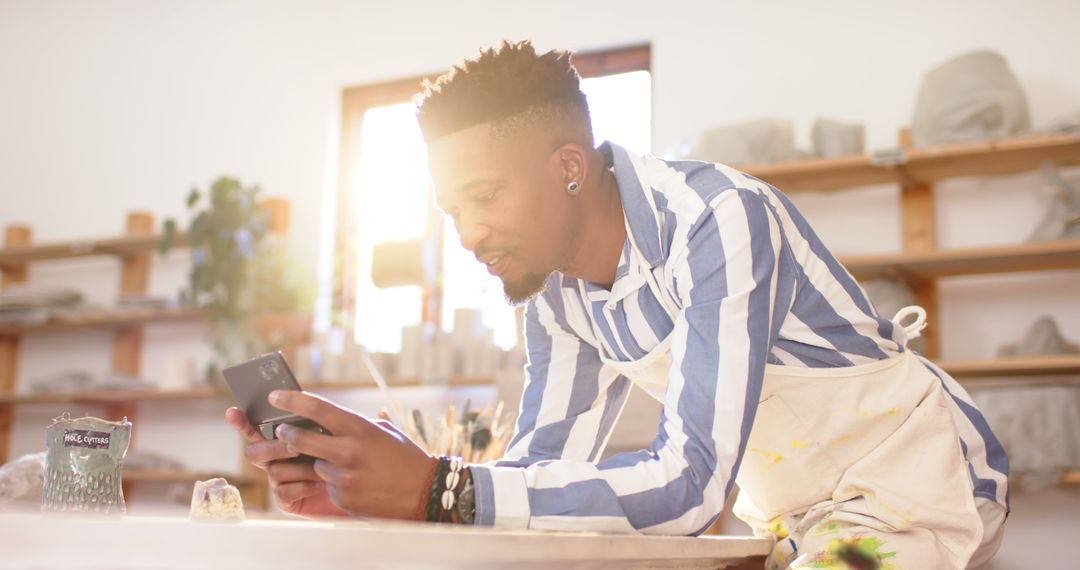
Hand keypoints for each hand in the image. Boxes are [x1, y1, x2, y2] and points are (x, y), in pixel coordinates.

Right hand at [224, 406, 348, 517]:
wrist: (367, 487)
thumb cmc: (355, 455)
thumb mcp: (341, 430)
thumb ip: (323, 417)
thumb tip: (307, 401)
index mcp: (287, 438)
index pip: (258, 427)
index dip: (242, 422)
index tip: (232, 411)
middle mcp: (278, 459)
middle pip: (256, 451)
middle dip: (273, 446)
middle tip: (294, 444)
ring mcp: (281, 480)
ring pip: (274, 470)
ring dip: (298, 467)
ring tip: (321, 466)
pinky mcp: (288, 500)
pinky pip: (283, 491)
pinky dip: (302, 486)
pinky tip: (319, 484)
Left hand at [268, 390, 435, 520]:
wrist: (424, 493)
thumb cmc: (405, 457)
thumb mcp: (383, 431)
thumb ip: (354, 425)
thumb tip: (326, 420)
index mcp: (359, 428)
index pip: (317, 408)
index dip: (291, 400)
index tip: (275, 397)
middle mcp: (348, 451)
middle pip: (300, 439)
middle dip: (286, 434)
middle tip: (281, 431)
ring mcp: (344, 477)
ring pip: (316, 466)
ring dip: (323, 464)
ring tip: (350, 466)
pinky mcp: (343, 498)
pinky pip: (328, 487)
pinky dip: (337, 484)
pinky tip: (358, 483)